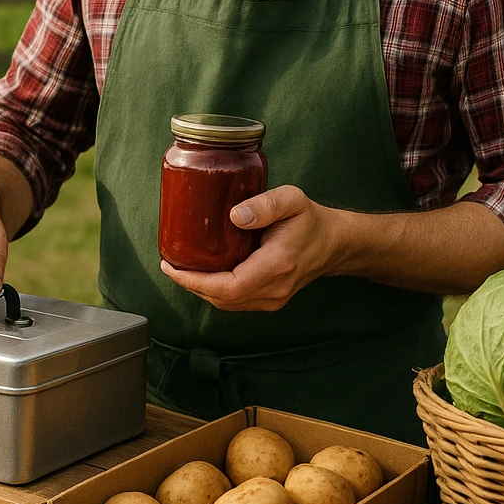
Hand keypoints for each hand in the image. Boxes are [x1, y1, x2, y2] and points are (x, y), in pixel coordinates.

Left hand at [160, 185, 342, 311]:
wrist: (334, 243)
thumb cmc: (310, 219)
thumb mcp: (292, 200)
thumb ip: (265, 205)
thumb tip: (233, 216)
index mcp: (277, 265)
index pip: (229, 286)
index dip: (194, 281)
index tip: (171, 266)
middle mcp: (274, 289)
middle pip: (222, 299)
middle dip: (190, 284)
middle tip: (169, 264)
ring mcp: (273, 299)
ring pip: (227, 303)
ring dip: (200, 289)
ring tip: (180, 268)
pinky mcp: (270, 300)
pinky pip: (235, 301)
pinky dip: (214, 290)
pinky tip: (203, 274)